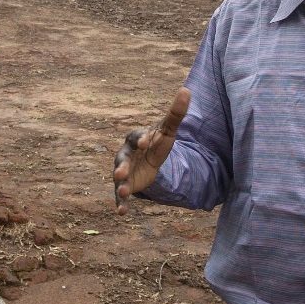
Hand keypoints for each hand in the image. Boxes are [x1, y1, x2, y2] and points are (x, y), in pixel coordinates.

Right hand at [112, 87, 189, 215]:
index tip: (145, 142)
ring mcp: (123, 170)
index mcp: (136, 139)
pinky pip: (120, 194)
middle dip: (121, 165)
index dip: (140, 139)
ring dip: (120, 184)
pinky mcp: (126, 185)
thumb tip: (186, 90)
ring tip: (123, 191)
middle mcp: (125, 154)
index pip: (135, 137)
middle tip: (120, 172)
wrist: (150, 161)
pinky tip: (121, 212)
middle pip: (121, 158)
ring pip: (118, 177)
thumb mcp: (168, 130)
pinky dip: (120, 203)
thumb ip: (176, 113)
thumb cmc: (158, 143)